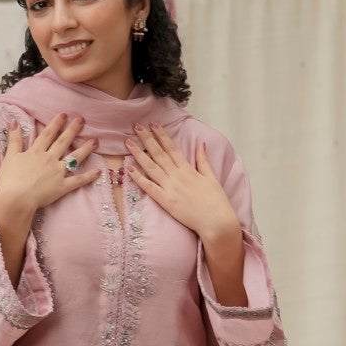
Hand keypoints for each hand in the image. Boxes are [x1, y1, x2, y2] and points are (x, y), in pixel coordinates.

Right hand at [0, 111, 102, 214]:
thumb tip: (14, 122)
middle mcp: (49, 159)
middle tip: (82, 120)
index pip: (48, 134)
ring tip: (94, 141)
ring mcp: (58, 172)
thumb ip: (14, 139)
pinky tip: (98, 171)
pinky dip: (89, 176)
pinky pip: (78, 180)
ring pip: (74, 158)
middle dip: (73, 130)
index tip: (64, 114)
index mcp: (36, 152)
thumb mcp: (10, 157)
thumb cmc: (9, 180)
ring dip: (85, 149)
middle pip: (63, 142)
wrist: (15, 199)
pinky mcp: (62, 186)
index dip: (56, 123)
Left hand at [126, 124, 240, 245]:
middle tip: (136, 126)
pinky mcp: (165, 201)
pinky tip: (129, 168)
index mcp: (188, 169)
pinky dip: (139, 178)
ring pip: (151, 167)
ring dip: (139, 154)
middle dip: (147, 139)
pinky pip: (149, 187)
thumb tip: (201, 144)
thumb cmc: (216, 201)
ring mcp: (170, 188)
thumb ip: (203, 160)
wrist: (216, 221)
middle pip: (159, 154)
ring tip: (129, 142)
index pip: (172, 148)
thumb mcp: (211, 177)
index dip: (161, 135)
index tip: (153, 124)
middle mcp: (177, 175)